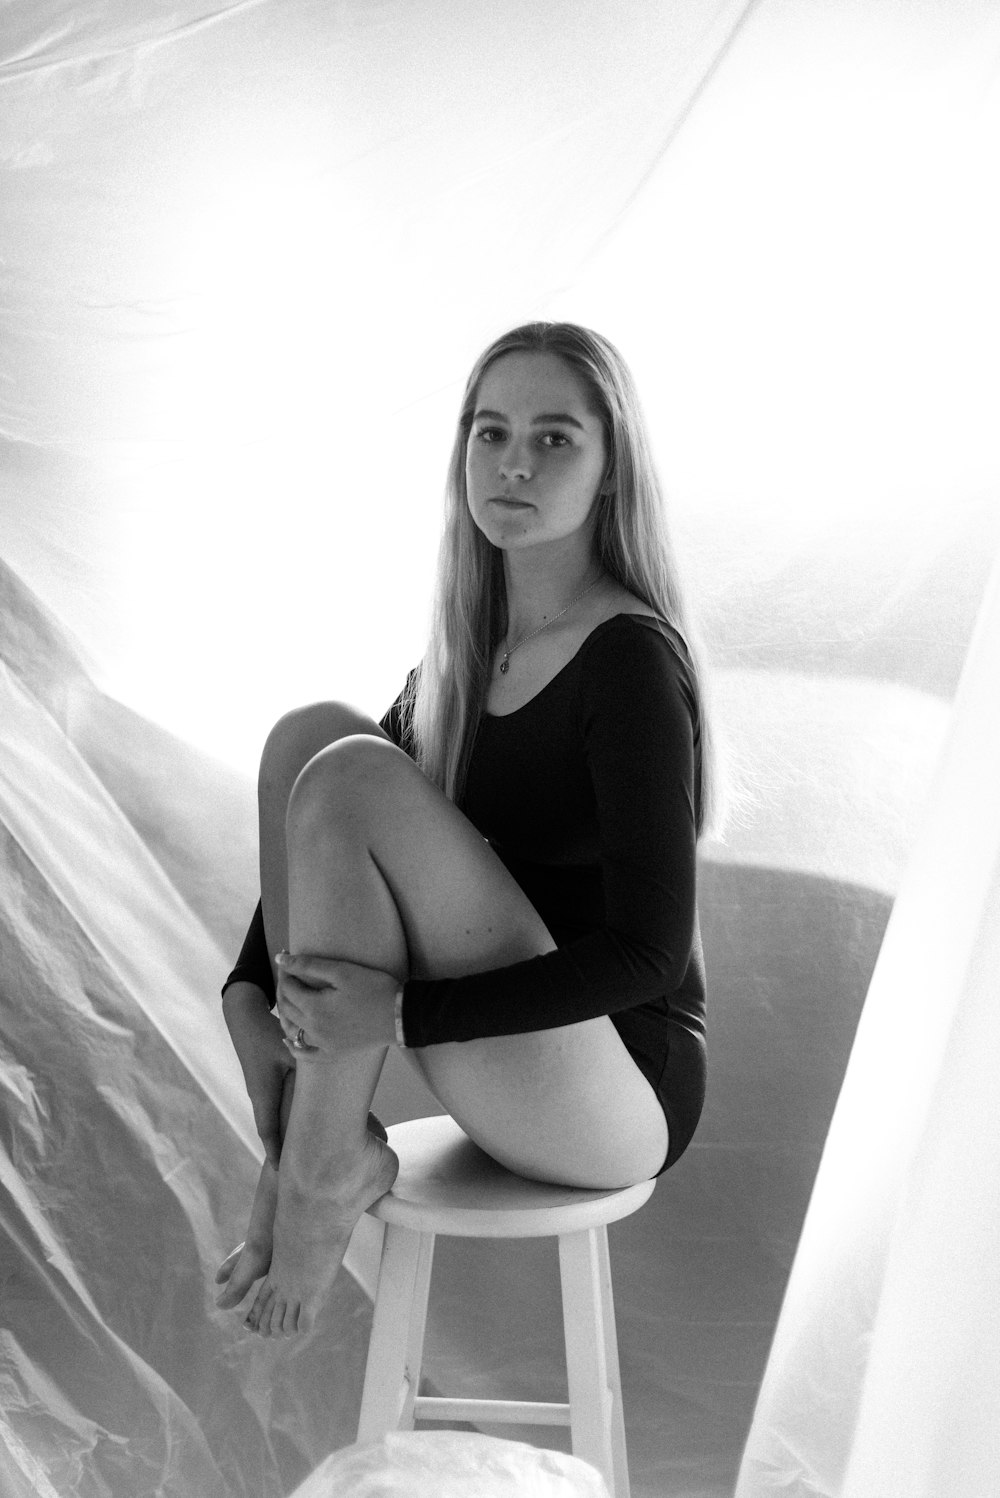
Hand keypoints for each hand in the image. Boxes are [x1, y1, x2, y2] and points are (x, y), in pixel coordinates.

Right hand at [222, 981, 293, 1165]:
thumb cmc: (268, 1033)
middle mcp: (259, 1097)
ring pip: (275, 1121)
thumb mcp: (291, 1050)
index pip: (269, 1133)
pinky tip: (299, 1127)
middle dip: (284, 1153)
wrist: (244, 1017)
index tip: (282, 1175)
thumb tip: (333, 1081)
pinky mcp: (264, 1083)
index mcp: (263, 1095)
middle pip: (273, 1132)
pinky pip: (275, 1109)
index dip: (276, 1154)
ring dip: (285, 1138)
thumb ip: (309, 1067)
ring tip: (299, 1159)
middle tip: (295, 1176)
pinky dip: (285, 1121)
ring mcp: (260, 1091)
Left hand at [275, 951, 399, 1054]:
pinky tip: (288, 1039)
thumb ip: (309, 964)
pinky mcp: (333, 1052)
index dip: (285, 973)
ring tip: (288, 999)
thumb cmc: (374, 989)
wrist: (400, 1015)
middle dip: (283, 990)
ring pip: (291, 1030)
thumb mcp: (343, 971)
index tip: (288, 960)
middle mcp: (313, 1029)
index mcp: (314, 1008)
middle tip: (288, 975)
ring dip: (285, 1014)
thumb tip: (280, 958)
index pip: (288, 989)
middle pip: (286, 1009)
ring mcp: (322, 1044)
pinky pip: (305, 1054)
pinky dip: (293, 1047)